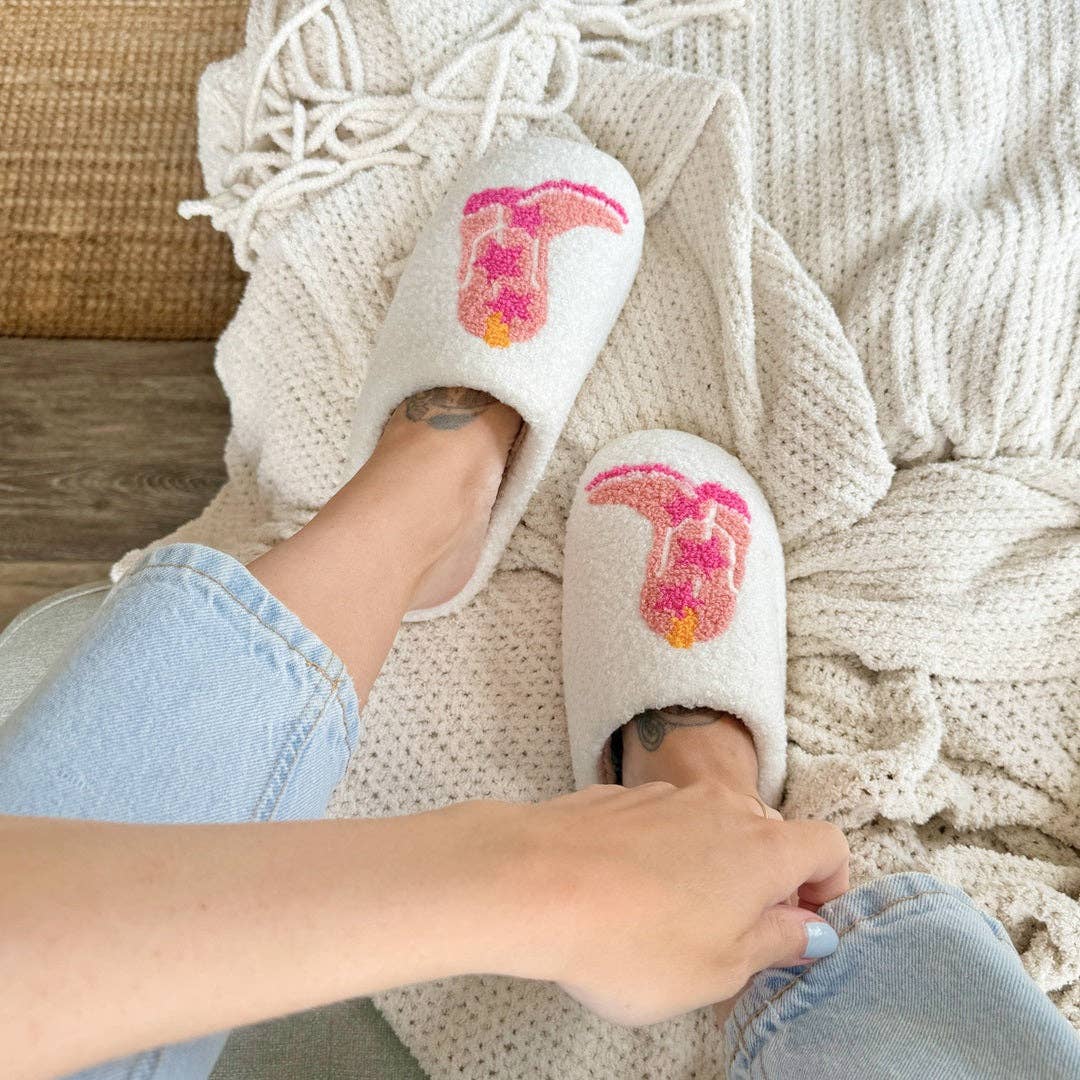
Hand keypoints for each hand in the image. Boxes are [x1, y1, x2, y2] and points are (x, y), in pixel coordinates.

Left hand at [490, 782, 848, 1025]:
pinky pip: (661, 823)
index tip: (801, 926)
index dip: (827, 887)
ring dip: (710, 867)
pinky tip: (625, 893)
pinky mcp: (619, 798)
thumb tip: (810, 929)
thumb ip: (775, 944)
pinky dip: (661, 853)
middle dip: (766, 882)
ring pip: (711, 827)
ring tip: (672, 920)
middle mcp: (721, 807)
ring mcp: (666, 795)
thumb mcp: (719, 969)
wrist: (531, 883)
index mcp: (762, 848)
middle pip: (769, 834)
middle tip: (736, 935)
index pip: (828, 846)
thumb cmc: (631, 939)